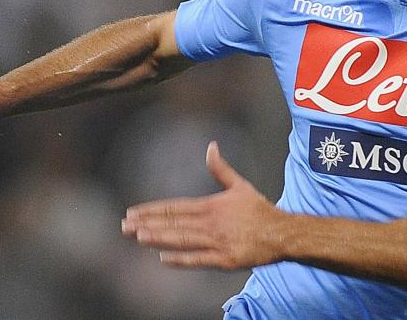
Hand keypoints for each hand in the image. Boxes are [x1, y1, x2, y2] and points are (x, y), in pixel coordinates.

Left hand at [122, 141, 289, 269]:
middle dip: (147, 224)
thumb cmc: (259, 210)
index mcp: (211, 206)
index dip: (153, 210)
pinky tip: (163, 258)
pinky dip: (181, 259)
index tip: (133, 212)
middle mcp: (211, 223)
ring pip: (182, 240)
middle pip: (174, 224)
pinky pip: (199, 259)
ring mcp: (217, 242)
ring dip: (159, 238)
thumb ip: (221, 168)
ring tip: (138, 237)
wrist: (281, 233)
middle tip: (124, 226)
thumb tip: (211, 146)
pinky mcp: (224, 260)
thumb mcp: (239, 185)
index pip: (175, 207)